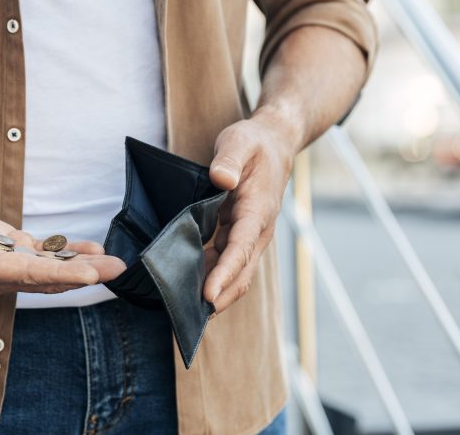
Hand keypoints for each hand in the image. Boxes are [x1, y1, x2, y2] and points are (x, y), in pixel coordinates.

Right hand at [0, 183, 126, 294]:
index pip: (27, 274)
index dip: (61, 275)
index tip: (91, 274)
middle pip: (47, 278)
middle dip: (84, 274)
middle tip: (118, 270)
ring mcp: (6, 264)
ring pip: (51, 269)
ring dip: (83, 266)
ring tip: (115, 264)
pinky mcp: (12, 251)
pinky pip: (46, 256)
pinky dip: (69, 253)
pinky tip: (92, 249)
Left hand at [203, 115, 296, 314]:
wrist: (274, 144)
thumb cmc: (254, 144)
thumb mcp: (239, 141)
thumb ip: (230, 160)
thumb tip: (221, 178)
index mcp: (258, 211)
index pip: (242, 248)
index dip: (225, 274)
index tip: (208, 295)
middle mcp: (257, 230)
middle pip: (241, 272)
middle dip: (220, 296)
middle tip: (190, 318)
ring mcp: (249, 236)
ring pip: (234, 273)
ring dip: (214, 292)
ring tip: (184, 310)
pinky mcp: (239, 235)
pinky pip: (226, 263)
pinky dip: (210, 278)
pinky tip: (187, 286)